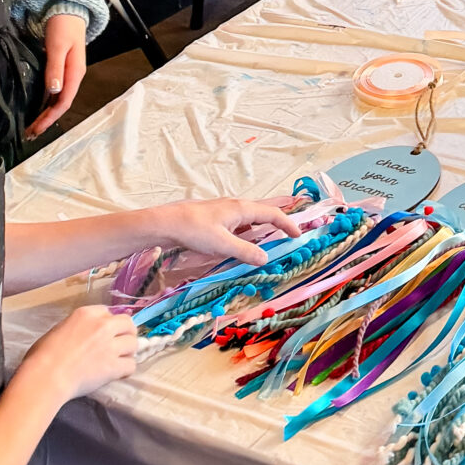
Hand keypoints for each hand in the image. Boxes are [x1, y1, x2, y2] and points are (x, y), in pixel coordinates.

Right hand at [18, 305, 138, 406]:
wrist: (46, 376)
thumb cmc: (42, 355)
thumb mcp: (59, 329)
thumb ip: (78, 327)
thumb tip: (84, 335)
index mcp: (86, 314)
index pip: (108, 312)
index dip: (108, 323)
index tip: (104, 333)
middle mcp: (102, 325)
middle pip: (128, 323)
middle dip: (126, 333)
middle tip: (119, 345)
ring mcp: (110, 345)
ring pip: (134, 344)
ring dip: (128, 352)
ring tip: (119, 360)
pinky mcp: (114, 365)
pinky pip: (131, 365)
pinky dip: (126, 370)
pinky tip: (118, 374)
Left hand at [27, 15, 87, 137]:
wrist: (67, 10)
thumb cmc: (63, 27)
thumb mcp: (58, 46)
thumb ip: (55, 68)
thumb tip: (54, 91)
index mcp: (75, 73)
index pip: (64, 102)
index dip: (50, 117)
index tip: (35, 128)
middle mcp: (73, 76)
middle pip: (61, 104)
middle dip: (46, 120)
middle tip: (29, 133)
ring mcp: (67, 73)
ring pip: (58, 100)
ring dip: (46, 114)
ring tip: (32, 126)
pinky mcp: (61, 69)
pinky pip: (55, 92)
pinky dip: (46, 103)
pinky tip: (38, 108)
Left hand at [136, 195, 303, 268]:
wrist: (165, 222)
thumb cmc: (194, 230)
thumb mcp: (222, 244)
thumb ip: (245, 251)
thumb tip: (266, 258)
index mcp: (241, 209)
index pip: (272, 215)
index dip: (288, 224)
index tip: (299, 235)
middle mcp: (236, 205)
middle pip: (264, 210)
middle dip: (279, 216)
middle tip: (292, 222)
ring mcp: (225, 210)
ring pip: (251, 215)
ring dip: (263, 223)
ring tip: (271, 233)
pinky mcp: (215, 216)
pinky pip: (240, 220)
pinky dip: (248, 228)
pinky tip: (243, 238)